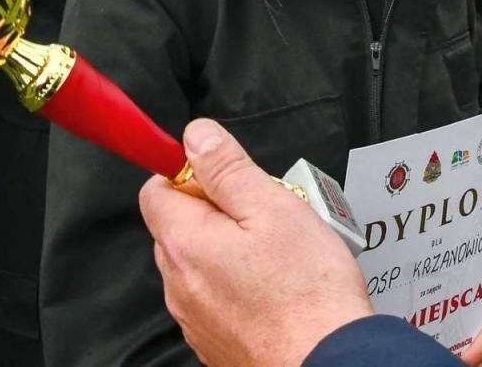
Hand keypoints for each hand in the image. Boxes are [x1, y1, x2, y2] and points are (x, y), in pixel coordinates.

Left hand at [139, 119, 371, 366]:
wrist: (326, 359)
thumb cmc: (307, 291)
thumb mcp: (273, 206)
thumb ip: (227, 168)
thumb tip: (197, 137)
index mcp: (185, 242)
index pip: (155, 188)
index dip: (190, 172)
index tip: (223, 173)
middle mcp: (179, 283)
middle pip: (178, 225)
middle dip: (216, 210)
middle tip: (264, 211)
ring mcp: (194, 316)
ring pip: (199, 262)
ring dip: (227, 248)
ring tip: (278, 251)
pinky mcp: (213, 339)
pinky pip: (214, 296)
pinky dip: (236, 284)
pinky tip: (275, 284)